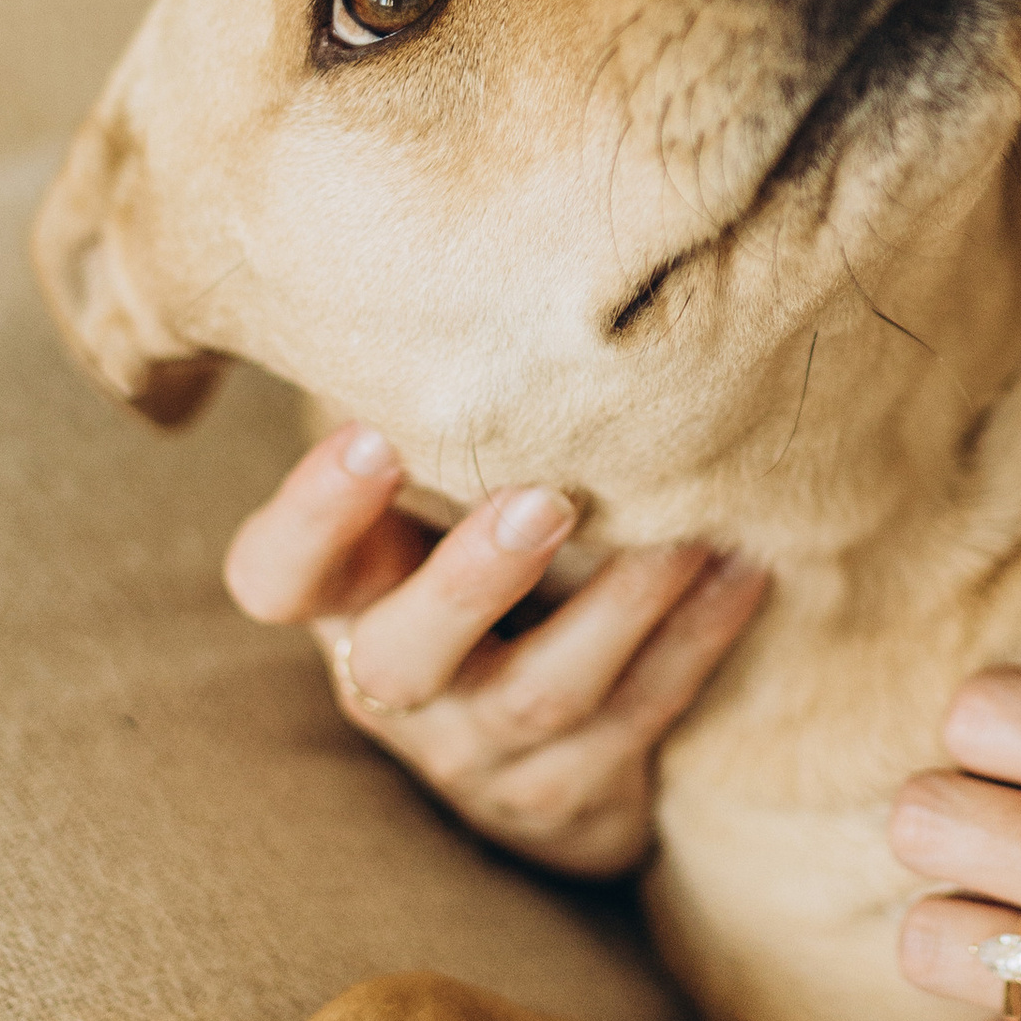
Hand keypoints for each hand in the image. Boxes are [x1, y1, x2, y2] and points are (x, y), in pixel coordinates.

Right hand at [225, 423, 767, 876]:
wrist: (532, 737)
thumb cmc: (469, 549)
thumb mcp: (419, 492)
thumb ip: (423, 405)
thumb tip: (459, 226)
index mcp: (339, 596)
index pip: (274, 578)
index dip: (310, 517)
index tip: (372, 433)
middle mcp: (389, 682)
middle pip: (402, 655)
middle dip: (473, 578)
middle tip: (549, 496)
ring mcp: (477, 752)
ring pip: (540, 696)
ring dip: (619, 609)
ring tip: (686, 531)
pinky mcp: (568, 794)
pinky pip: (636, 722)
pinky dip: (694, 642)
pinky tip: (745, 569)